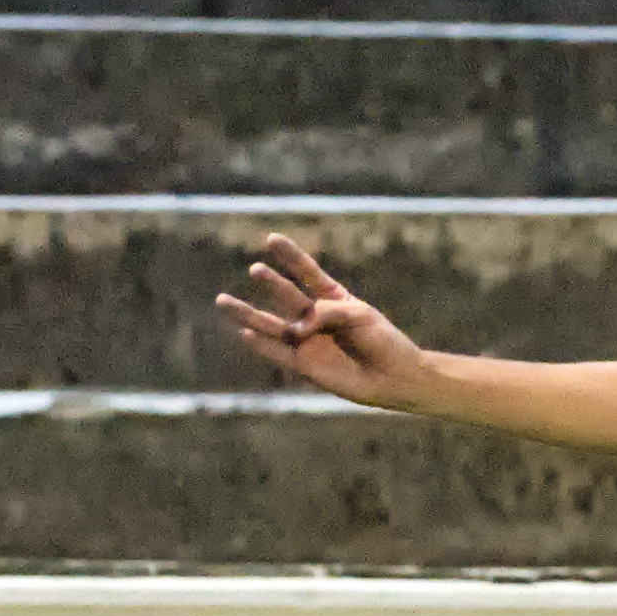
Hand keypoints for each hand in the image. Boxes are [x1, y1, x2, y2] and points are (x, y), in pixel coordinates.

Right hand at [213, 235, 428, 407]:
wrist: (395, 377)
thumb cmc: (383, 341)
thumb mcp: (360, 316)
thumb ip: (328, 313)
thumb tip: (296, 329)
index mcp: (334, 299)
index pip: (307, 273)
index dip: (290, 256)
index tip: (272, 238)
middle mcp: (315, 318)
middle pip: (287, 295)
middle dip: (272, 282)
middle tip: (256, 269)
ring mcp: (307, 341)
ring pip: (271, 324)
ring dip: (248, 313)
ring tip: (222, 300)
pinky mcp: (305, 364)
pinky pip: (277, 353)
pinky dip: (261, 344)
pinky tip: (244, 333)